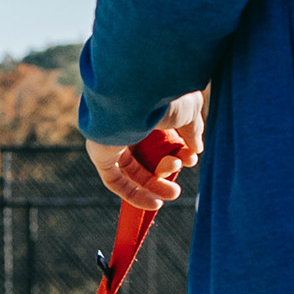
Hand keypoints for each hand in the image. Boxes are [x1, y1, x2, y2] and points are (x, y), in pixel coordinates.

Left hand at [84, 91, 206, 209]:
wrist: (136, 89)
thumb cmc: (163, 95)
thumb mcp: (188, 111)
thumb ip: (192, 130)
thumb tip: (194, 148)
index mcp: (147, 105)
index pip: (161, 135)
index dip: (179, 151)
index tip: (192, 158)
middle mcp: (127, 119)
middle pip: (147, 153)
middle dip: (168, 168)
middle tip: (183, 172)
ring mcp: (111, 135)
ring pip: (131, 168)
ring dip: (153, 185)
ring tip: (174, 194)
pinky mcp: (99, 151)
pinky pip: (113, 179)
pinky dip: (133, 193)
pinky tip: (155, 203)